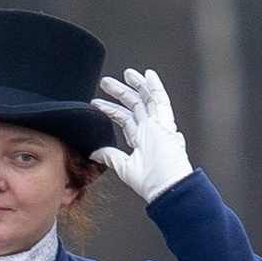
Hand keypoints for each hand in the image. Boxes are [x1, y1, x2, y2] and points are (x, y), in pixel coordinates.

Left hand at [91, 69, 194, 201]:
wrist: (167, 187)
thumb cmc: (151, 183)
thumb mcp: (124, 167)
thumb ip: (110, 157)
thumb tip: (94, 152)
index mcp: (142, 140)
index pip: (125, 120)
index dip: (111, 110)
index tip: (96, 103)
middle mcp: (151, 131)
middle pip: (135, 106)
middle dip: (120, 93)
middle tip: (106, 82)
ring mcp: (159, 127)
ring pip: (147, 100)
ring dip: (137, 86)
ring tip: (126, 73)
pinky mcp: (166, 125)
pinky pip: (161, 102)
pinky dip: (155, 87)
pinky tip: (148, 75)